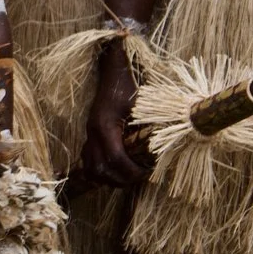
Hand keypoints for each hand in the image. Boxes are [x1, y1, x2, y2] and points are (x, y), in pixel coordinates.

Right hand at [81, 47, 147, 187]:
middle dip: (118, 178)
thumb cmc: (128, 88)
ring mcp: (89, 134)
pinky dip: (99, 169)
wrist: (112, 75)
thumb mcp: (143, 106)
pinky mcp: (89, 134)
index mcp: (105, 127)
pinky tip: (113, 170)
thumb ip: (150, 127)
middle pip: (99, 168)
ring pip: (90, 167)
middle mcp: (93, 133)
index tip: (146, 173)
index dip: (131, 171)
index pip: (115, 159)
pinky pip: (88, 159)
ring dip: (107, 177)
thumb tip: (164, 148)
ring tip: (125, 178)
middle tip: (137, 178)